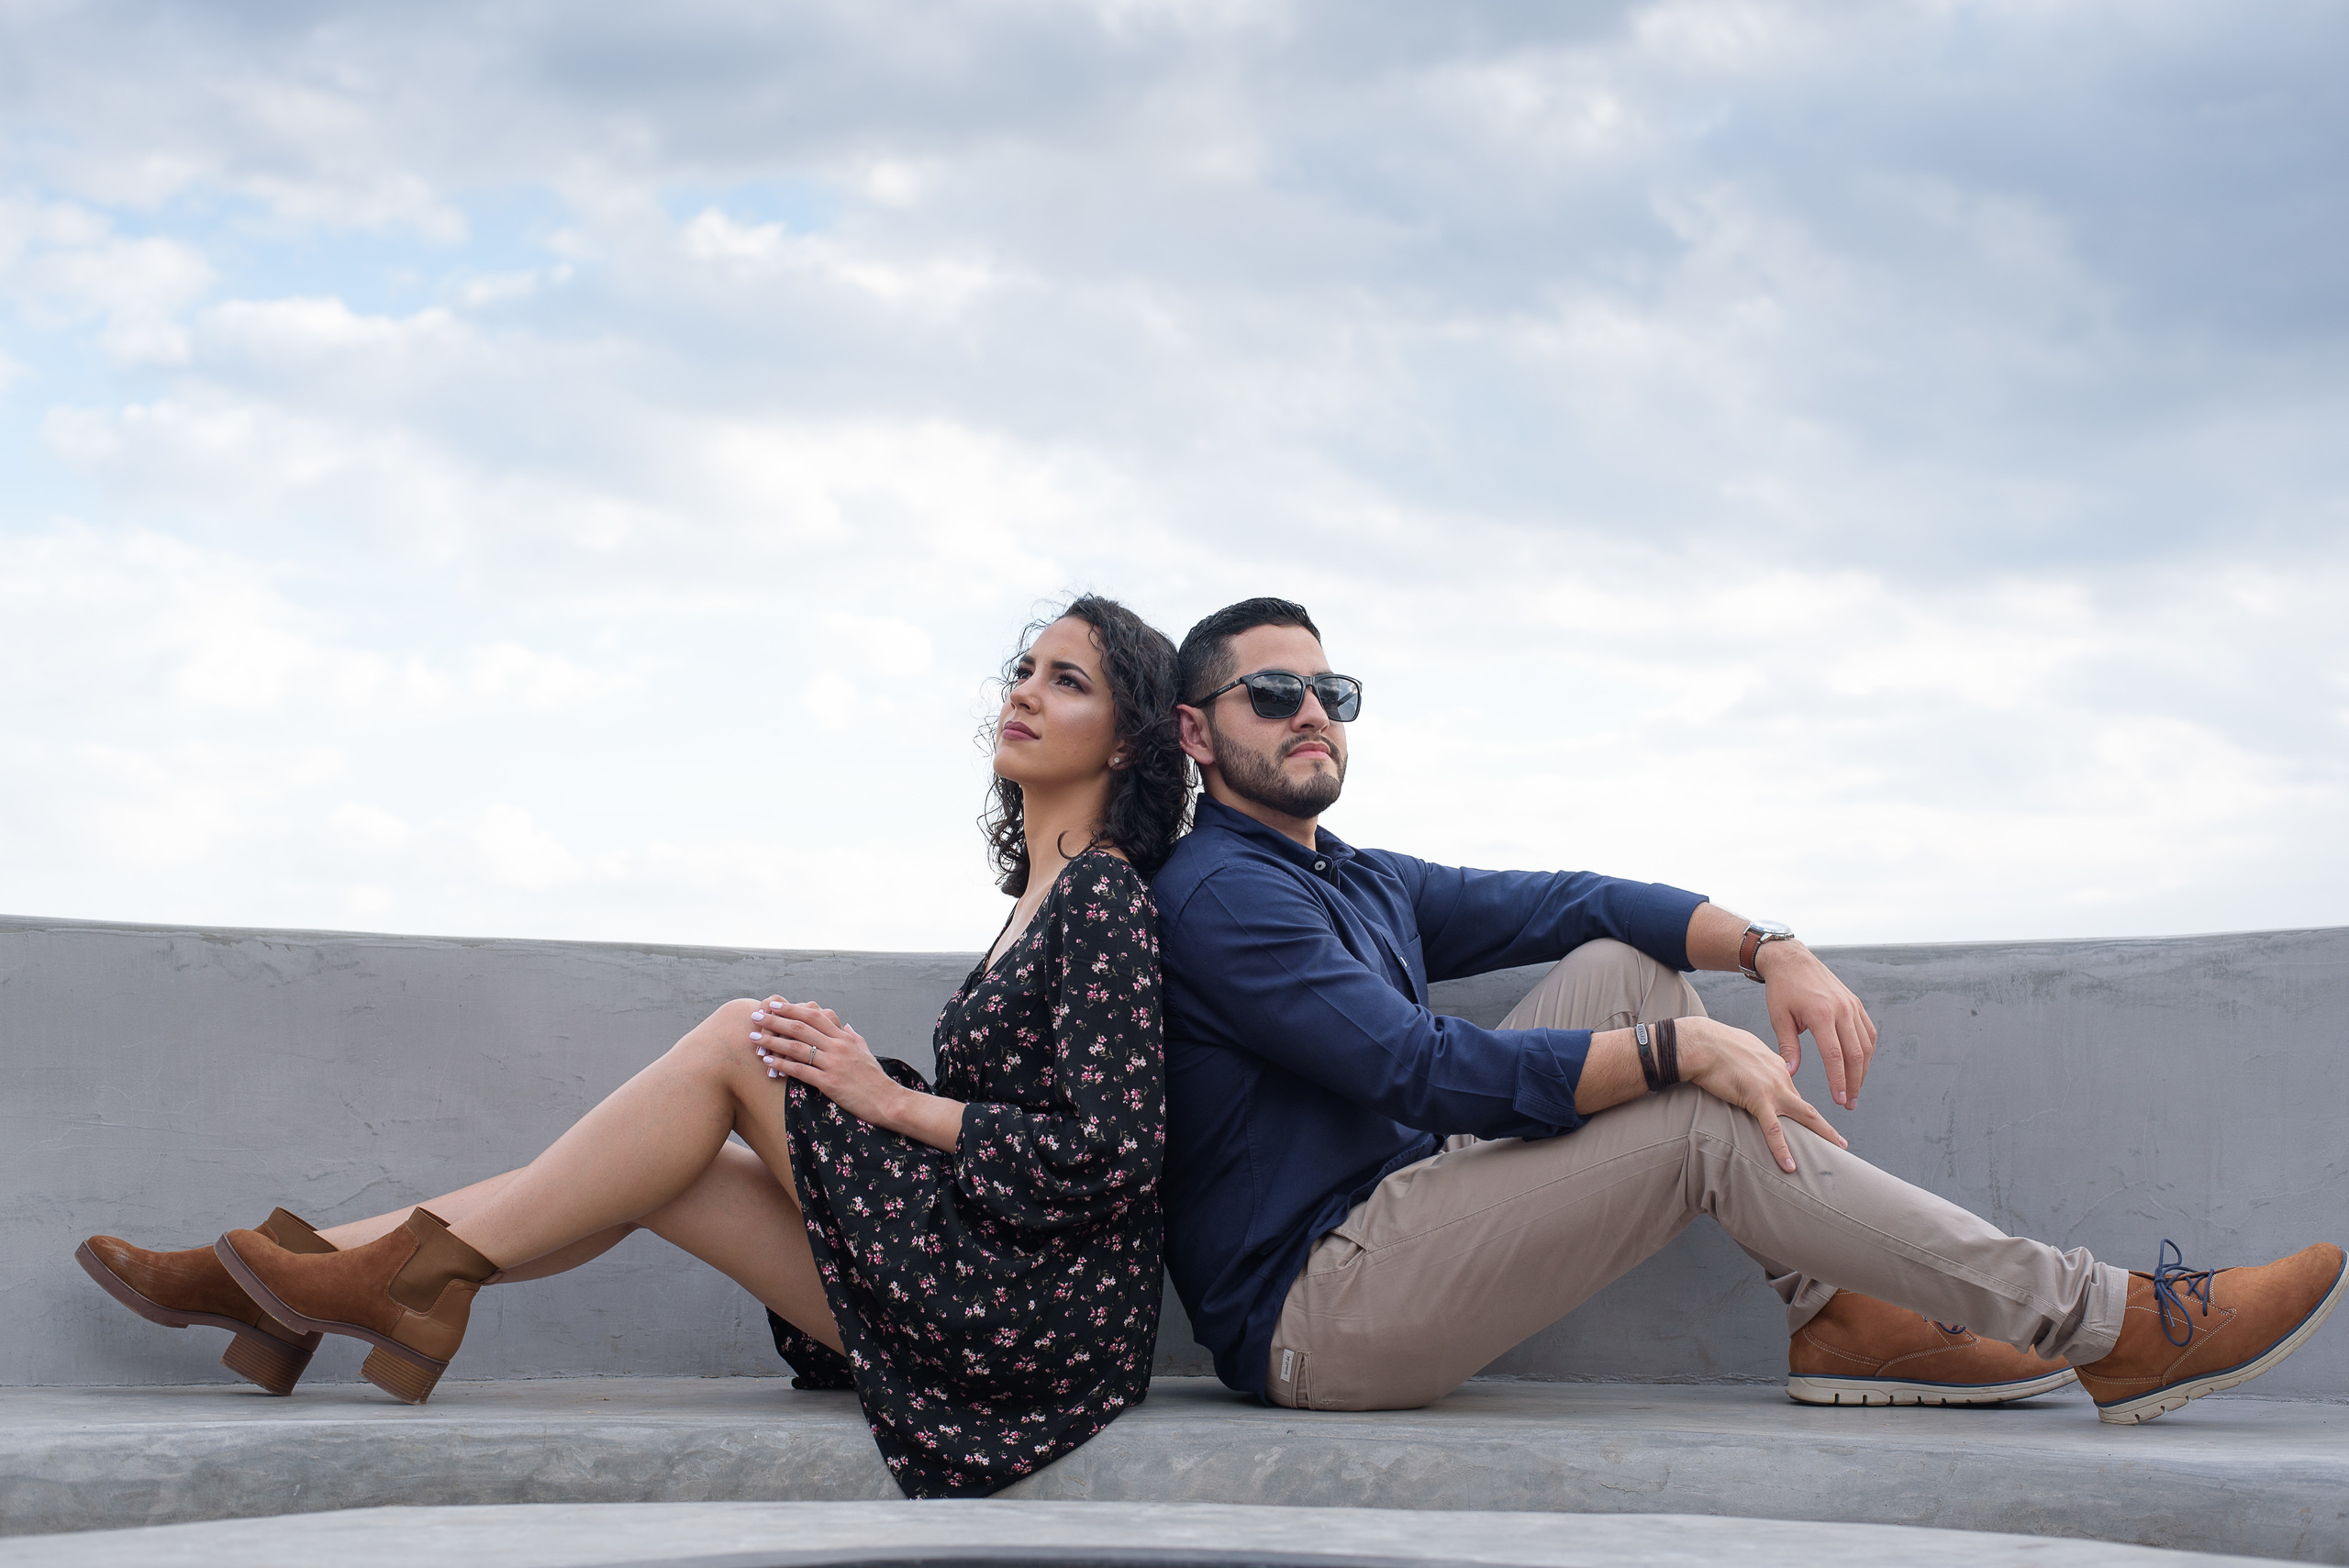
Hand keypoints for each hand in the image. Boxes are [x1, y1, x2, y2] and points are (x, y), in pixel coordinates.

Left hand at [749, 997, 906, 1128]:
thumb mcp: (866, 1052)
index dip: (792, 1008)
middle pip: (801, 1027)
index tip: (774, 1005)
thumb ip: (854, 1036)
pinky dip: (781, 1065)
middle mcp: (838, 1046)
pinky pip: (800, 1071)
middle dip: (775, 1020)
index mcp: (844, 1037)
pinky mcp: (830, 1083)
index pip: (814, 1016)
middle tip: (756, 1016)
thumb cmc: (875, 1078)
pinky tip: (767, 1062)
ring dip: (772, 1041)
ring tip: (754, 1038)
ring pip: (797, 1047)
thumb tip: (846, 1025)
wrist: (888, 1101)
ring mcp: (833, 1064)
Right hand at [1675, 1015, 1847, 1173]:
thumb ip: (1754, 1062)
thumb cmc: (1714, 1043)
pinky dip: (1782, 1149)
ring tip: (1836, 1149)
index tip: (1804, 1122)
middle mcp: (1780, 1076)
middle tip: (1841, 1142)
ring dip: (1823, 1133)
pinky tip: (1789, 1165)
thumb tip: (1751, 1067)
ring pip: (1804, 1115)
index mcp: (1776, 1065)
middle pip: (1807, 1106)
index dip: (1798, 1108)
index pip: (1791, 1091)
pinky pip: (1773, 1129)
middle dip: (1826, 1126)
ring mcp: (1771, 1088)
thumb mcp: (1743, 1049)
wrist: (1701, 1043)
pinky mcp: (1757, 1099)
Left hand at [1754, 941, 1877, 1109]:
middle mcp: (1842, 1009)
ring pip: (1866, 1045)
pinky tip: (1860, 1067)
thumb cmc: (1782, 989)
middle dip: (1854, 1082)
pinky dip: (1867, 1052)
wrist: (1792, 960)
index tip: (1839, 1100)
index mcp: (1821, 1014)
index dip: (1839, 1080)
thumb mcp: (1779, 1017)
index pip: (1835, 1055)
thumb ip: (1787, 1047)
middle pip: (1856, 1054)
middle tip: (1849, 1103)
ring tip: (1854, 1090)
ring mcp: (1852, 1005)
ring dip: (1863, 1070)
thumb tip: (1790, 1074)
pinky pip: (1868, 1032)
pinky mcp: (1856, 1003)